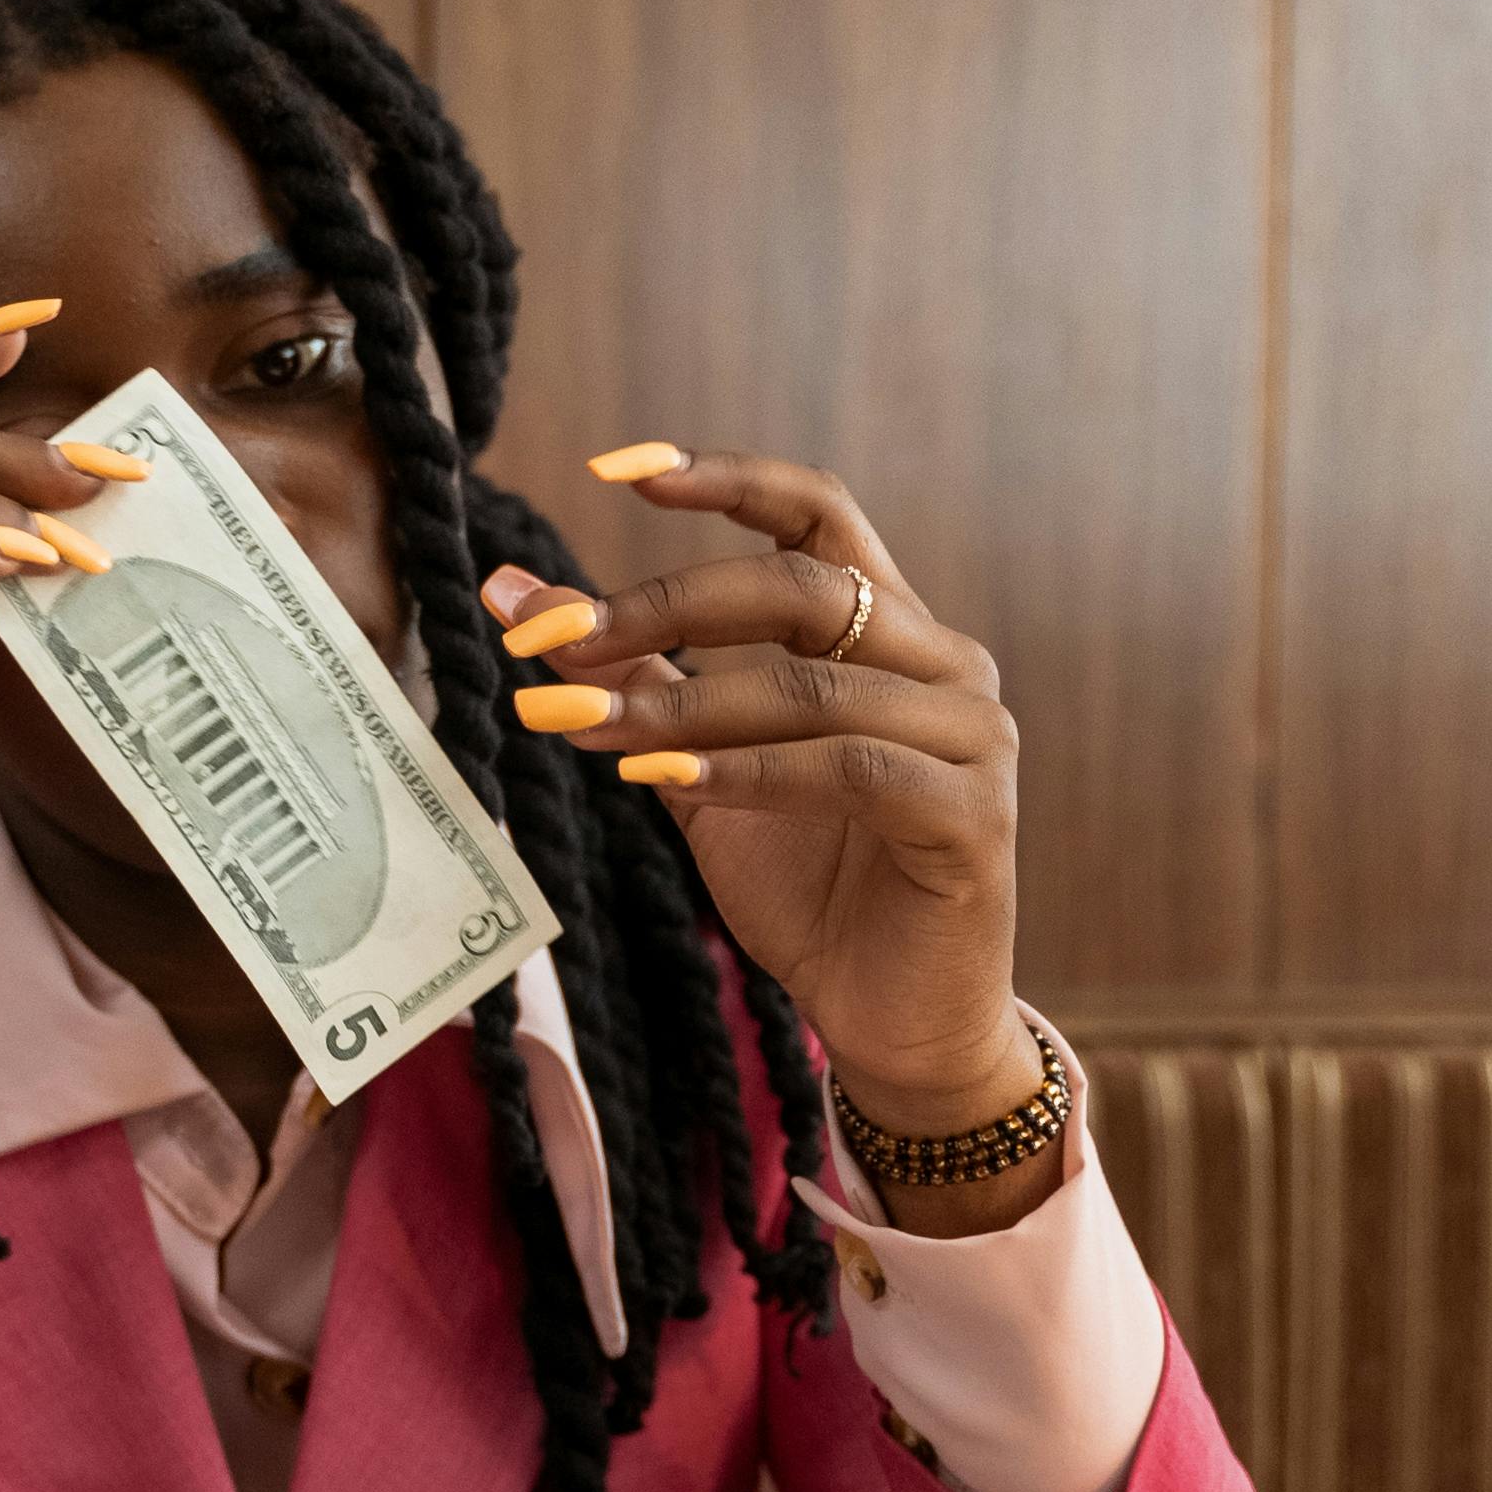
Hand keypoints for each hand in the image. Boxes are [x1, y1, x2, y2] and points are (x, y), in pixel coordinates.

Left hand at [488, 447, 1032, 1175]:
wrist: (897, 1023)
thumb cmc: (810, 890)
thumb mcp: (702, 769)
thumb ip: (633, 681)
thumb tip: (517, 597)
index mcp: (890, 633)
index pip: (818, 514)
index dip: (726, 478)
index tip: (614, 468)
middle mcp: (945, 665)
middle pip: (799, 588)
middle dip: (660, 604)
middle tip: (551, 638)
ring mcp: (973, 737)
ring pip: (810, 686)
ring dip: (679, 703)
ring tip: (575, 725)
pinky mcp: (974, 817)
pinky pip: (848, 770)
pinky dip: (746, 770)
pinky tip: (663, 780)